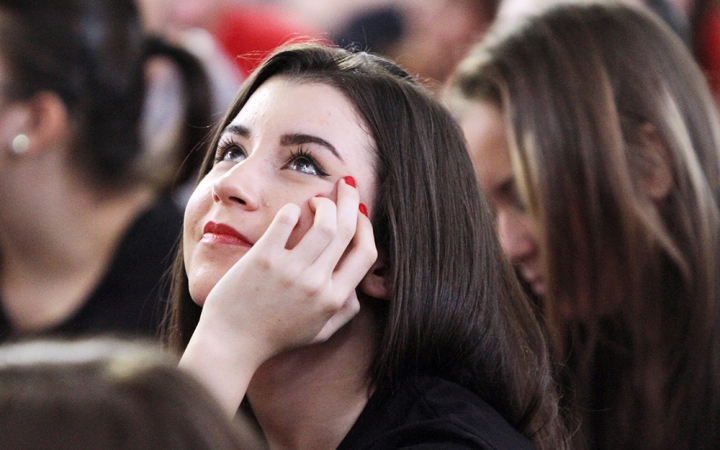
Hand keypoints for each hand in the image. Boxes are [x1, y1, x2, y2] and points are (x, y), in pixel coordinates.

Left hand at [179, 177, 376, 414]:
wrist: (231, 343)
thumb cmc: (274, 338)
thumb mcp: (318, 333)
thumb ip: (344, 312)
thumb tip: (358, 288)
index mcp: (333, 299)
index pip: (366, 253)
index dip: (366, 227)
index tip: (359, 213)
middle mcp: (316, 283)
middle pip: (347, 229)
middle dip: (351, 200)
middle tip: (346, 186)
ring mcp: (290, 270)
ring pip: (324, 222)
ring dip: (324, 202)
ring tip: (316, 199)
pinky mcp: (263, 258)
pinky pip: (286, 220)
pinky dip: (292, 210)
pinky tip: (290, 212)